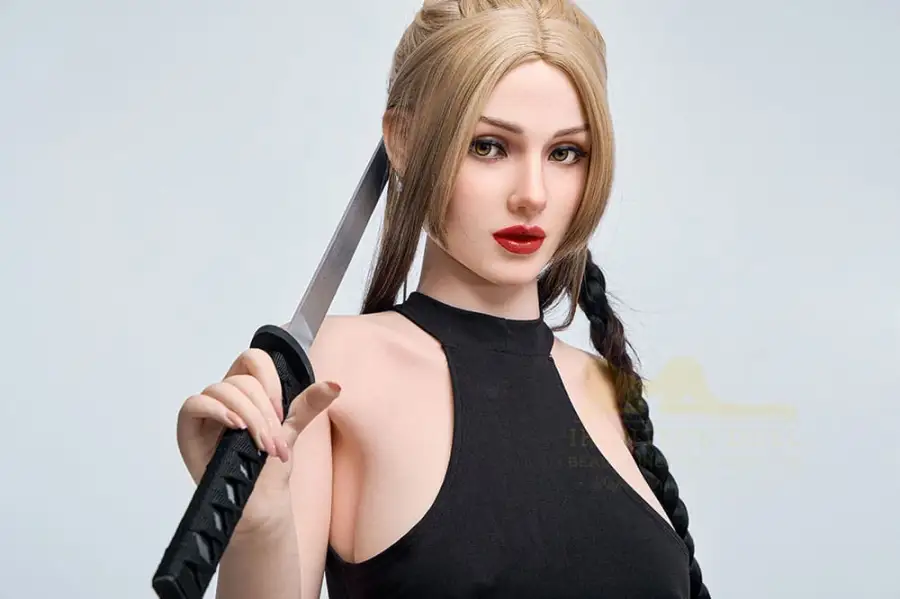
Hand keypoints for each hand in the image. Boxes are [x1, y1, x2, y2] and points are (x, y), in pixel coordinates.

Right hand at [176, 348, 339, 533]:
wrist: (258, 507)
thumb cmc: (268, 471)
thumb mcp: (291, 432)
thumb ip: (308, 405)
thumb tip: (334, 385)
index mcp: (246, 393)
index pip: (253, 360)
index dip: (269, 381)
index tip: (281, 412)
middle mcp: (224, 400)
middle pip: (240, 379)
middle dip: (262, 411)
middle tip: (273, 441)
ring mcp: (205, 414)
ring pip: (221, 389)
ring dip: (248, 416)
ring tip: (260, 444)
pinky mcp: (188, 430)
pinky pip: (193, 404)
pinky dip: (216, 410)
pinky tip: (235, 426)